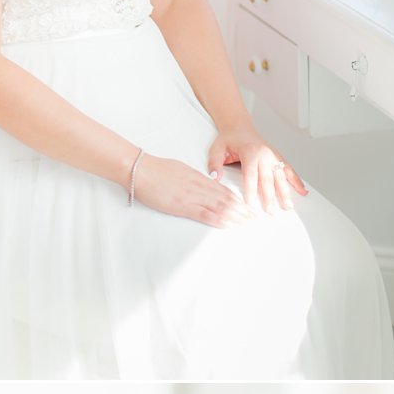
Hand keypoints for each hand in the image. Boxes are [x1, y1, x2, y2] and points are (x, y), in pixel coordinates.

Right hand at [130, 153, 252, 229]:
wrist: (141, 169)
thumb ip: (192, 179)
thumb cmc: (155, 169)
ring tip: (246, 223)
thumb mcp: (179, 170)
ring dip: (236, 216)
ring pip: (221, 207)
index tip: (246, 206)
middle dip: (242, 209)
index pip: (224, 189)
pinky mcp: (183, 206)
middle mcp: (199, 186)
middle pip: (227, 199)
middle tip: (252, 217)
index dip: (237, 199)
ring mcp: (192, 196)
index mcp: (198, 177)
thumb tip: (199, 184)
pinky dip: (220, 220)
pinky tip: (229, 224)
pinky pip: (206, 214)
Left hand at [206, 130, 306, 214]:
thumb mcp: (216, 149)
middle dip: (269, 197)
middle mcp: (265, 154)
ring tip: (288, 206)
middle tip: (270, 211)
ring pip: (281, 177)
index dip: (251, 191)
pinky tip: (302, 190)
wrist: (239, 127)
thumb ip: (214, 163)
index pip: (250, 175)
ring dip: (285, 193)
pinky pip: (289, 170)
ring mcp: (273, 156)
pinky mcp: (278, 158)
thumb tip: (215, 177)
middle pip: (268, 179)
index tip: (251, 204)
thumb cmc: (229, 139)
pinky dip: (296, 180)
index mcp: (250, 152)